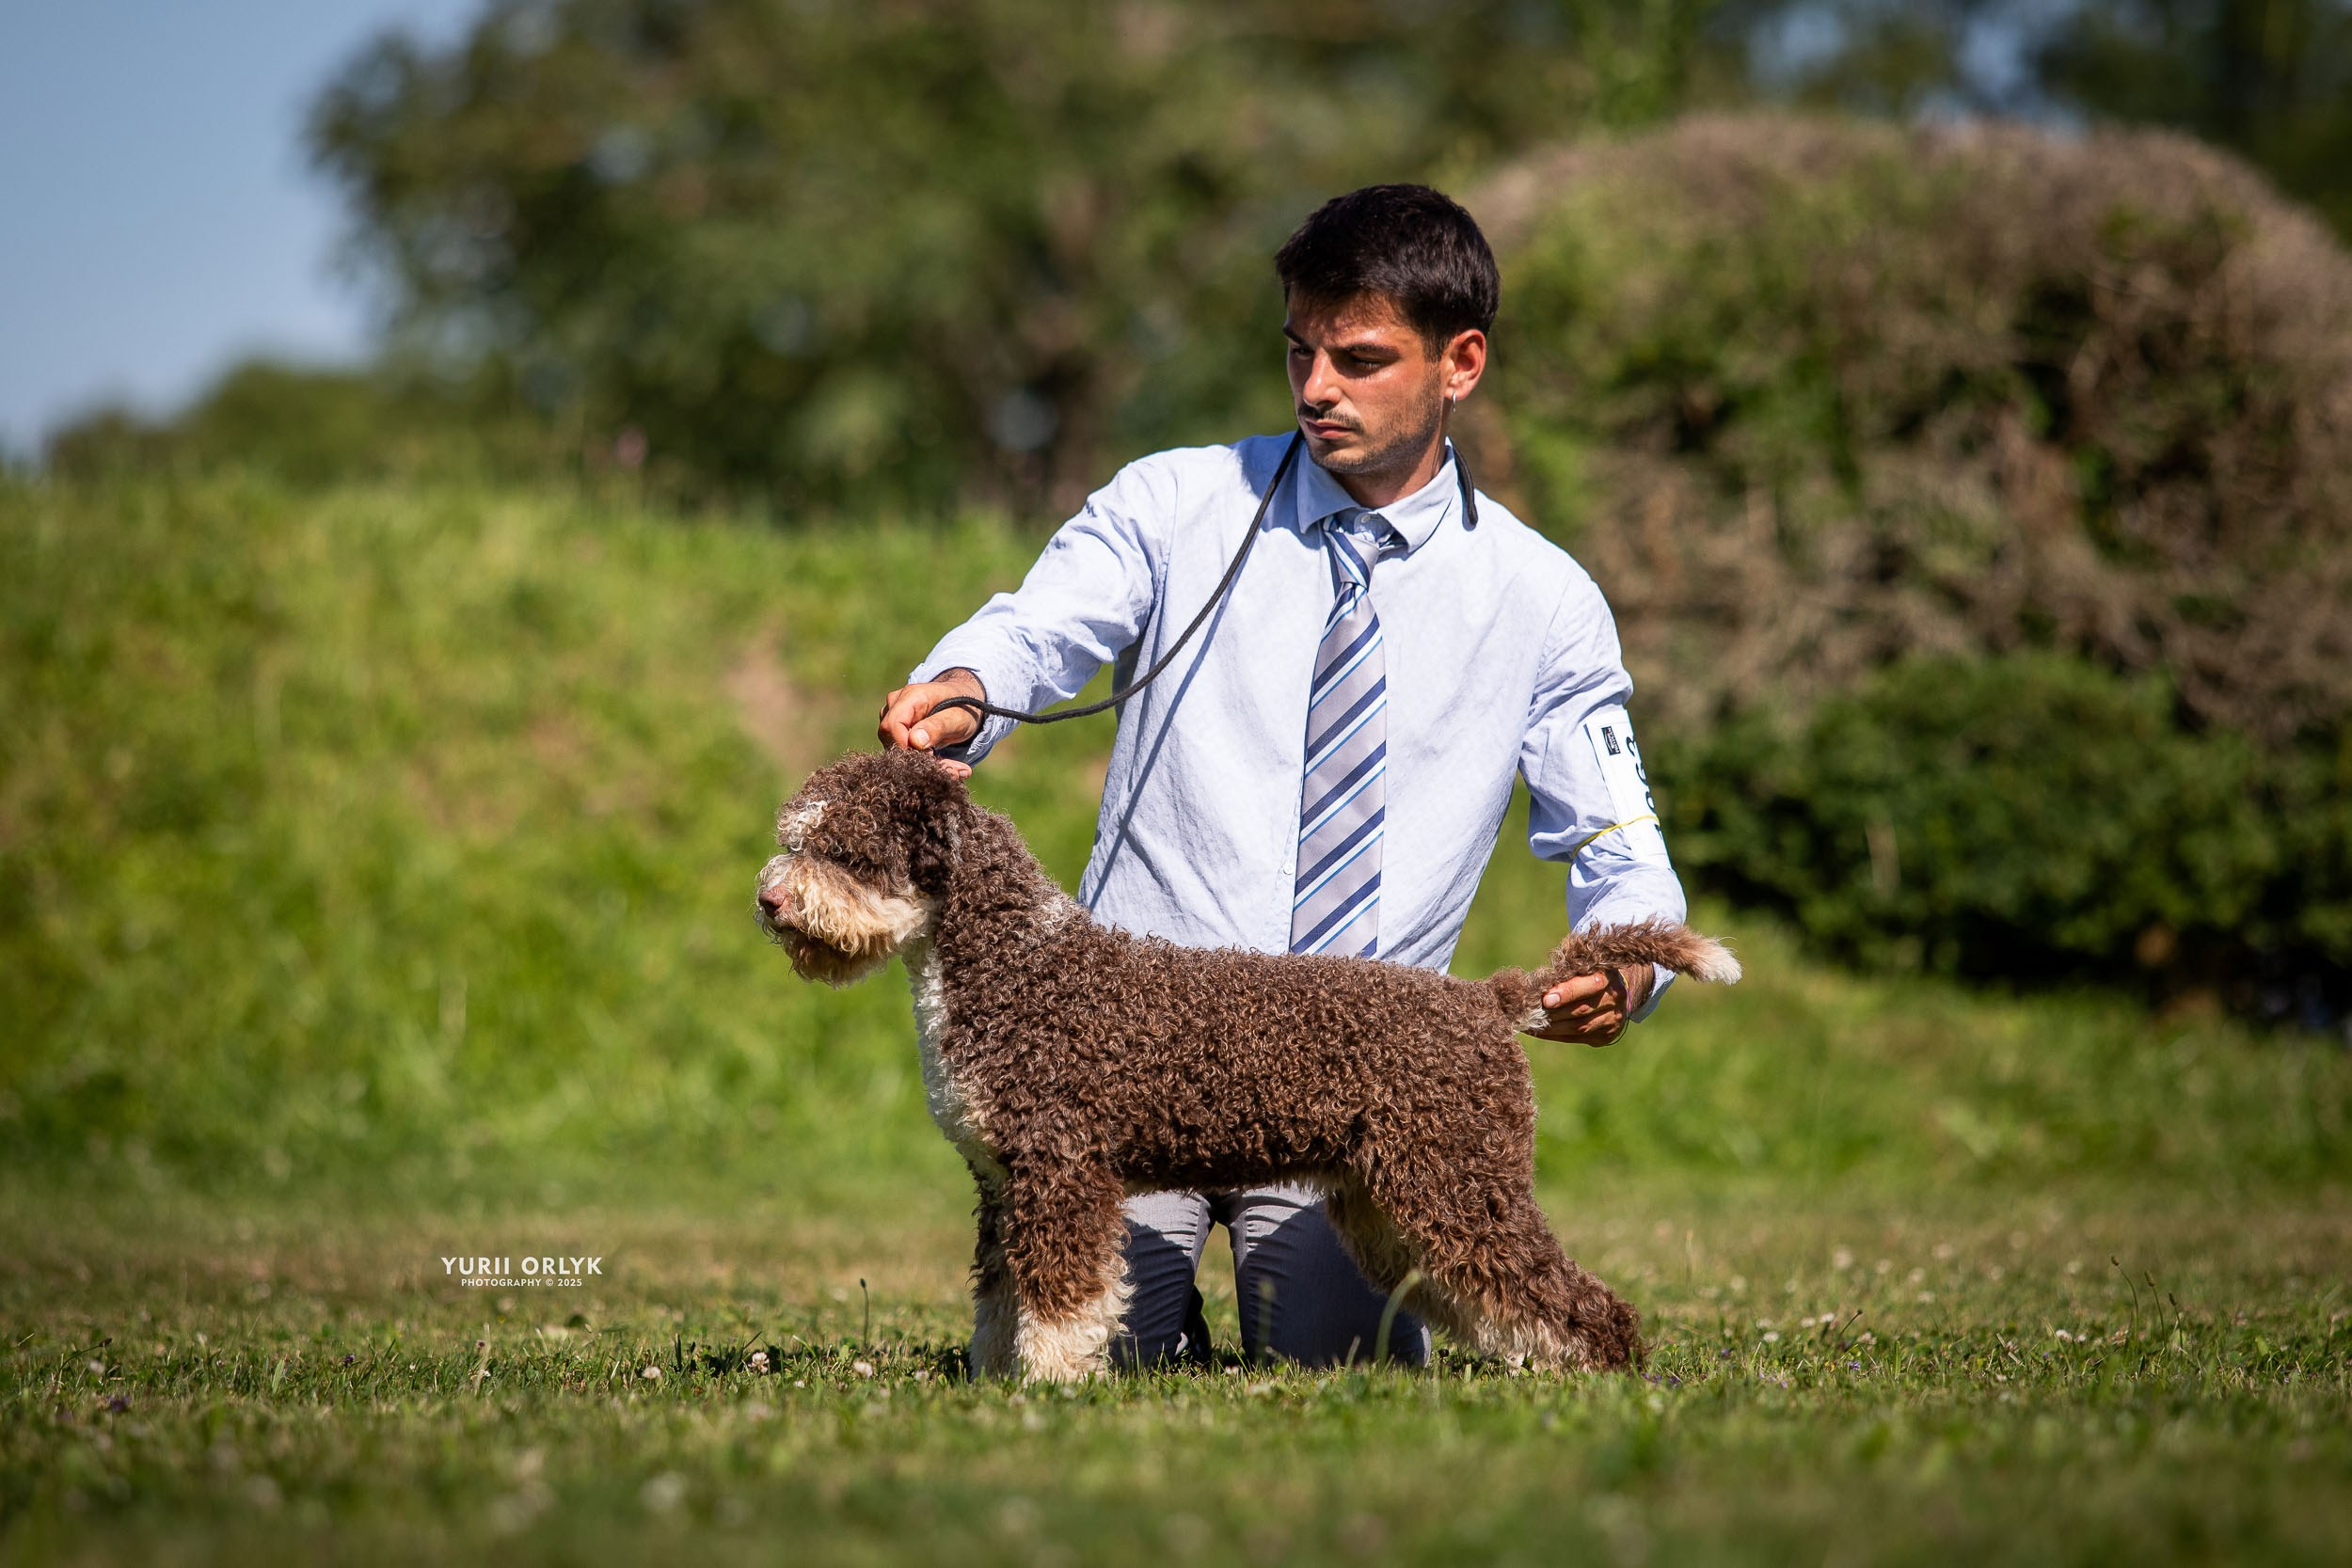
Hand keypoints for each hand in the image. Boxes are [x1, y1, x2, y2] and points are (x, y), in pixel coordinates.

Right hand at [877, 668, 984, 778]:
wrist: (967, 704)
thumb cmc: (964, 706)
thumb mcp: (958, 718)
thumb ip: (937, 727)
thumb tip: (914, 741)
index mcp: (912, 696)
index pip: (892, 725)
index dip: (904, 745)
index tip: (927, 756)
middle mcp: (897, 703)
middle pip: (889, 735)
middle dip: (912, 754)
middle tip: (940, 764)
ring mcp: (894, 715)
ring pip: (893, 744)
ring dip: (918, 760)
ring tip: (947, 764)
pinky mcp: (897, 728)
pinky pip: (900, 747)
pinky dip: (920, 759)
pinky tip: (940, 762)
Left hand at [1527, 964, 1652, 1046]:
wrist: (1616, 991)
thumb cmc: (1588, 973)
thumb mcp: (1582, 966)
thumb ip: (1565, 972)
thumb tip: (1537, 987)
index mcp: (1608, 977)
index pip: (1589, 986)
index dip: (1567, 993)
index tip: (1545, 999)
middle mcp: (1614, 1000)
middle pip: (1581, 1010)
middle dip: (1552, 1013)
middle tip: (1528, 1013)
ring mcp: (1612, 1020)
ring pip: (1578, 1027)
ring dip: (1550, 1027)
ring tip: (1528, 1024)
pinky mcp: (1606, 1036)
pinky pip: (1576, 1038)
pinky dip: (1555, 1035)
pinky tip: (1539, 1031)